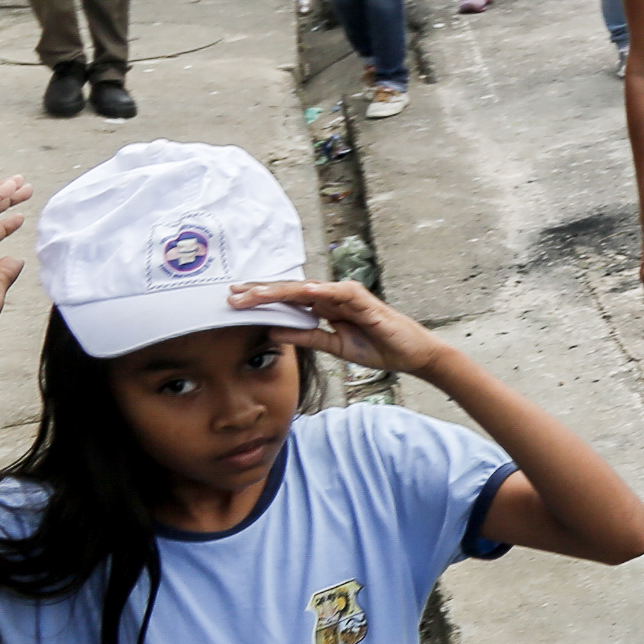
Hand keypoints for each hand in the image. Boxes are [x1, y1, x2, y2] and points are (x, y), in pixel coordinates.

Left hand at [230, 278, 448, 375]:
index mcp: (327, 306)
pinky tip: (298, 294)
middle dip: (261, 291)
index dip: (262, 299)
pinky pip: (336, 294)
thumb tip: (273, 330)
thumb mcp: (334, 346)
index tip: (235, 301)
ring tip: (253, 293)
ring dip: (279, 290)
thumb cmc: (378, 347)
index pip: (289, 299)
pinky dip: (316, 293)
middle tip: (231, 294)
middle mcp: (334, 296)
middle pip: (291, 290)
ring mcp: (348, 295)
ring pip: (307, 289)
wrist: (412, 354)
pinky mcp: (363, 301)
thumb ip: (306, 336)